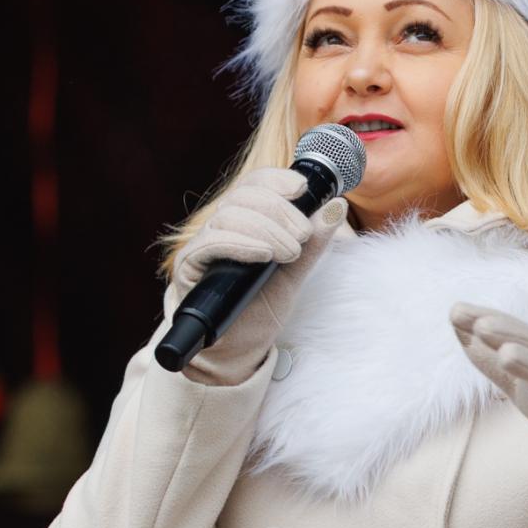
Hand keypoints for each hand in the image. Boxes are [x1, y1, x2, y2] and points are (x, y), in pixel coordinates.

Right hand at [170, 168, 347, 384]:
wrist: (240, 349)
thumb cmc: (263, 308)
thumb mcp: (296, 272)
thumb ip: (313, 242)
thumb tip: (337, 206)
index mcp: (245, 221)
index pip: (254, 184)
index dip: (276, 179)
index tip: (302, 187)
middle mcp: (220, 227)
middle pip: (244, 195)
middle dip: (279, 210)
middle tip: (303, 236)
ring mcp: (203, 245)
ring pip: (229, 215)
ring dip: (266, 228)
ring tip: (290, 252)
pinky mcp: (190, 267)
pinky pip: (210, 242)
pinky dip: (240, 242)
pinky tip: (264, 254)